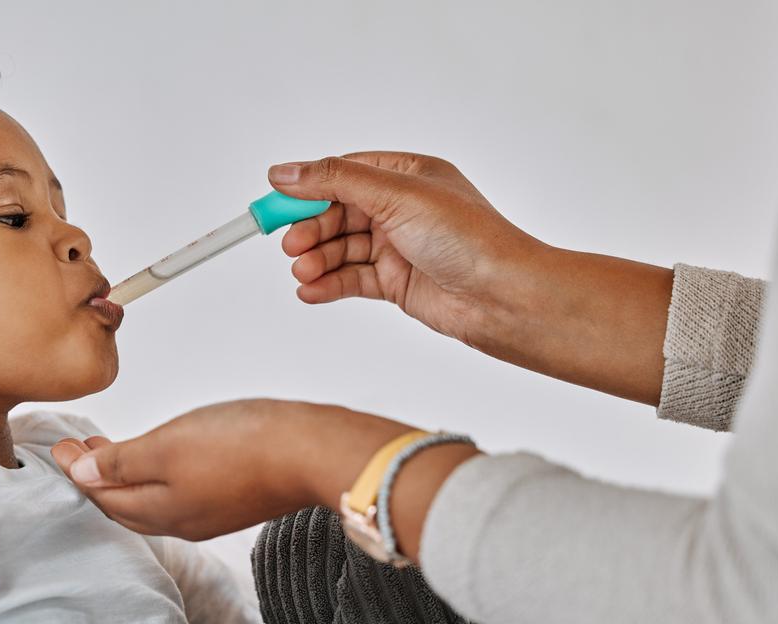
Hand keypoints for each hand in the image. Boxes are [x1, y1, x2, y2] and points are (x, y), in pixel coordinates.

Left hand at [50, 398, 478, 557]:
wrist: (313, 450)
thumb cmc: (245, 445)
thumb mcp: (167, 447)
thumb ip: (122, 464)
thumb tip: (82, 477)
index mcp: (158, 511)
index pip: (102, 496)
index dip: (77, 472)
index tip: (62, 446)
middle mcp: (182, 521)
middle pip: (124, 504)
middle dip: (98, 479)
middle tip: (80, 450)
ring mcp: (211, 512)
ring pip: (153, 500)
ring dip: (128, 477)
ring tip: (114, 451)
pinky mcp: (236, 498)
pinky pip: (183, 494)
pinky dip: (160, 478)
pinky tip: (166, 459)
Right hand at [268, 151, 541, 343]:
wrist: (503, 298)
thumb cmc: (469, 240)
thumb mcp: (396, 195)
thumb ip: (336, 181)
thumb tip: (286, 171)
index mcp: (407, 174)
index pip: (343, 174)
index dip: (306, 189)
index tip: (274, 203)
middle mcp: (402, 208)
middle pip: (336, 213)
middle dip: (311, 230)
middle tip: (291, 245)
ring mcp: (398, 247)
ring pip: (341, 249)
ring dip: (317, 259)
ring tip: (304, 272)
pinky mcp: (396, 283)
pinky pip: (351, 279)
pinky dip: (328, 284)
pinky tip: (311, 290)